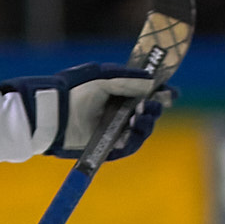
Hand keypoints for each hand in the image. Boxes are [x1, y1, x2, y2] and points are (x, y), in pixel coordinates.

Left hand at [0, 63, 170, 160]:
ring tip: (141, 115)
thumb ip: (129, 79)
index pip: (147, 95)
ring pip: (141, 131)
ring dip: (148, 123)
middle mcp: (117, 112)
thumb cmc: (74, 89)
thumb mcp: (104, 77)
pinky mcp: (105, 147)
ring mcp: (112, 131)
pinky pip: (129, 147)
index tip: (172, 93)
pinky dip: (136, 138)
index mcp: (118, 93)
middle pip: (148, 114)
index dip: (161, 94)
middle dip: (155, 108)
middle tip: (151, 104)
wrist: (52, 110)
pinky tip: (135, 126)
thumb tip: (153, 82)